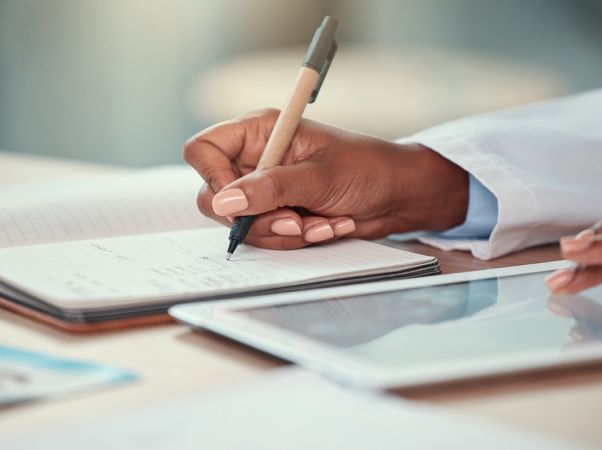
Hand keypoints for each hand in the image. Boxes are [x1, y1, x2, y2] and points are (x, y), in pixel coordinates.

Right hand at [183, 109, 468, 249]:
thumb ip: (270, 189)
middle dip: (255, 218)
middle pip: (215, 196)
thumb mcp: (319, 177)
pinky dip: (294, 238)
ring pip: (240, 223)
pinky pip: (264, 236)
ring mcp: (263, 188)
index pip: (202, 150)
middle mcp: (254, 158)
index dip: (212, 178)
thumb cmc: (367, 169)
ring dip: (281, 232)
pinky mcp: (277, 212)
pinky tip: (326, 226)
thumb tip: (224, 203)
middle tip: (293, 221)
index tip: (239, 202)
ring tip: (321, 223)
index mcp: (258, 132)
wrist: (399, 194)